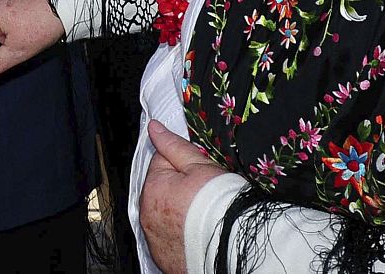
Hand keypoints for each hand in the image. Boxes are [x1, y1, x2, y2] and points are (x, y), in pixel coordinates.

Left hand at [140, 120, 229, 273]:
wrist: (237, 246)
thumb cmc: (221, 204)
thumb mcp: (199, 165)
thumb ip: (174, 145)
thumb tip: (155, 128)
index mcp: (153, 187)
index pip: (162, 162)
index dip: (183, 164)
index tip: (199, 174)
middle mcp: (147, 214)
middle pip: (162, 189)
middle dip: (178, 188)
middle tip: (204, 195)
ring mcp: (155, 238)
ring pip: (164, 214)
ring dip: (177, 212)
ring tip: (202, 215)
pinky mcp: (164, 257)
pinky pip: (168, 238)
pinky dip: (179, 234)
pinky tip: (198, 232)